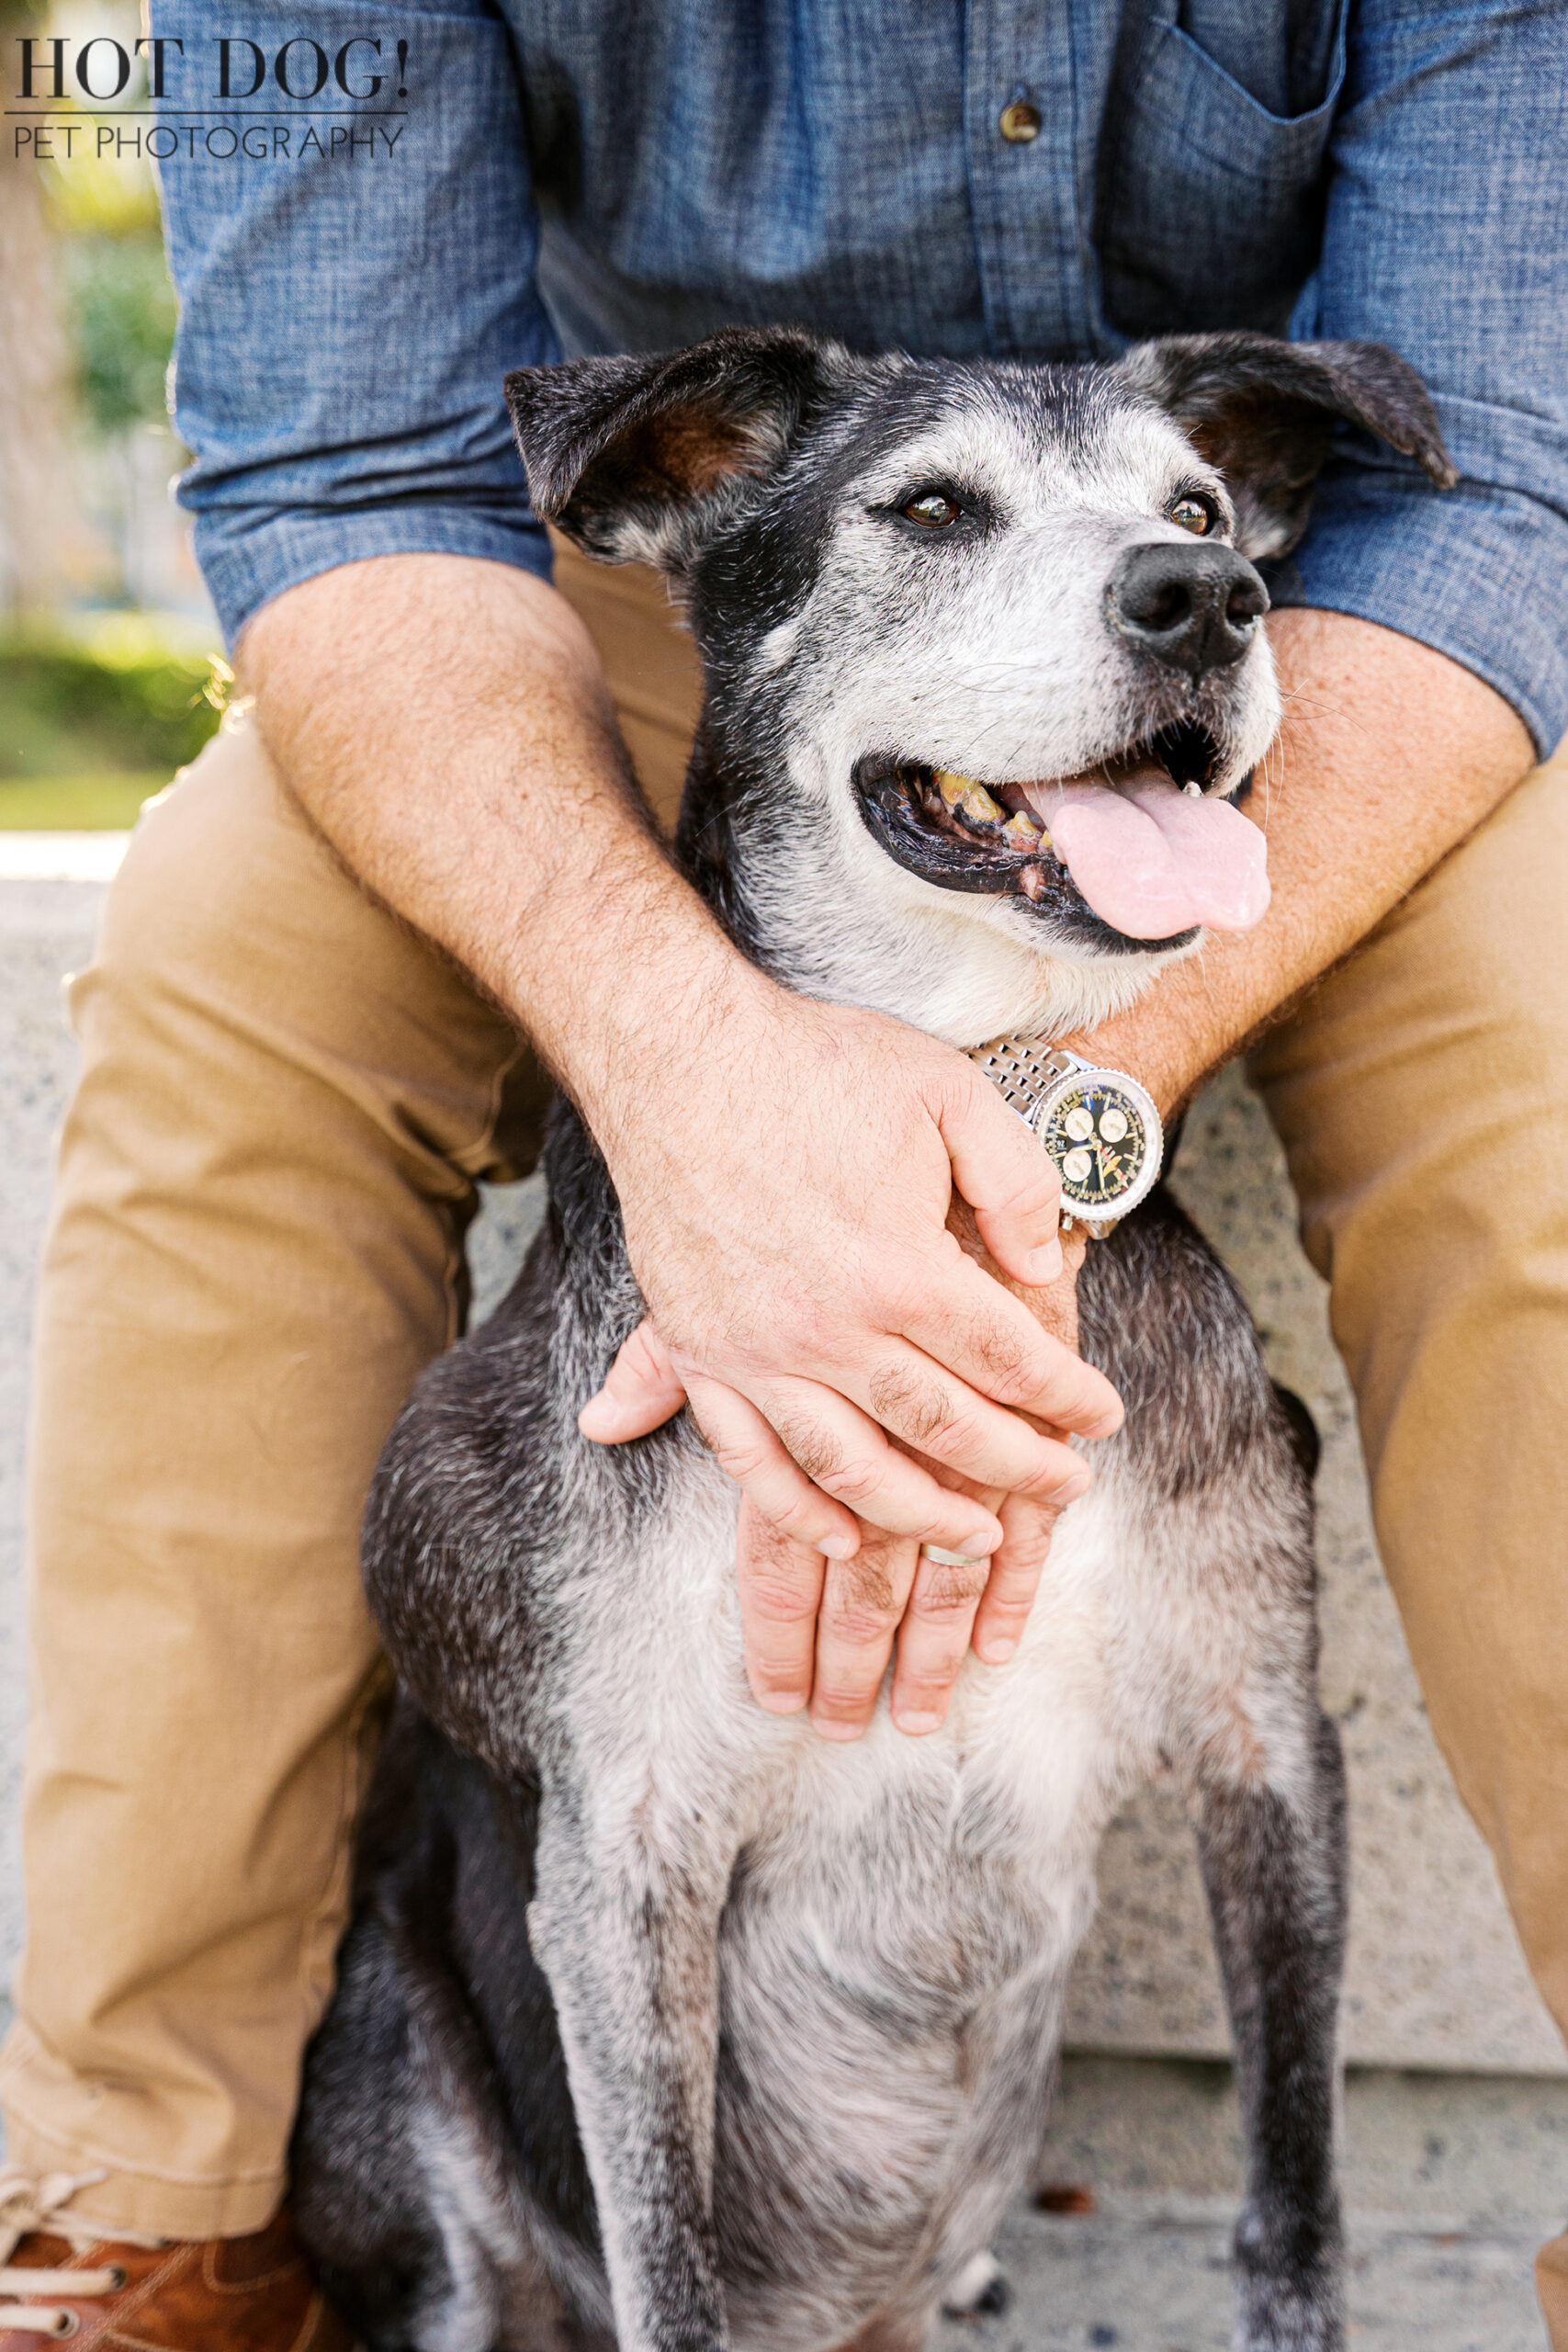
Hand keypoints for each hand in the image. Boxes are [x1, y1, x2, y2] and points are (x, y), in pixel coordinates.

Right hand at [582, 985, 1120, 1568]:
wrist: (679, 1054)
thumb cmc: (816, 1065)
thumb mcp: (949, 1091)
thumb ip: (1015, 1180)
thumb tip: (1045, 1268)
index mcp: (899, 1268)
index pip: (1007, 1359)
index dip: (1066, 1396)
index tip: (1104, 1417)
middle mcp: (830, 1328)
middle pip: (943, 1431)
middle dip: (1018, 1467)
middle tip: (1068, 1485)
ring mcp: (758, 1351)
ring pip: (852, 1470)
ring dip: (921, 1516)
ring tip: (977, 1539)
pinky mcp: (702, 1354)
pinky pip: (750, 1462)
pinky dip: (798, 1512)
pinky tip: (844, 1539)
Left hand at [586, 1195, 1095, 1738]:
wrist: (927, 1087)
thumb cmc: (816, 1165)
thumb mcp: (717, 1251)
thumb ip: (668, 1351)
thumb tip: (602, 1423)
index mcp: (790, 1386)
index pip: (780, 1530)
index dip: (778, 1620)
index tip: (772, 1696)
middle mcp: (869, 1407)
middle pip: (856, 1562)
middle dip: (846, 1654)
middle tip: (839, 1730)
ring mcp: (949, 1403)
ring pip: (934, 1551)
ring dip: (926, 1640)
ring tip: (918, 1718)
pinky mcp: (1021, 1388)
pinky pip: (1019, 1502)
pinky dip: (1012, 1576)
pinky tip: (1001, 1638)